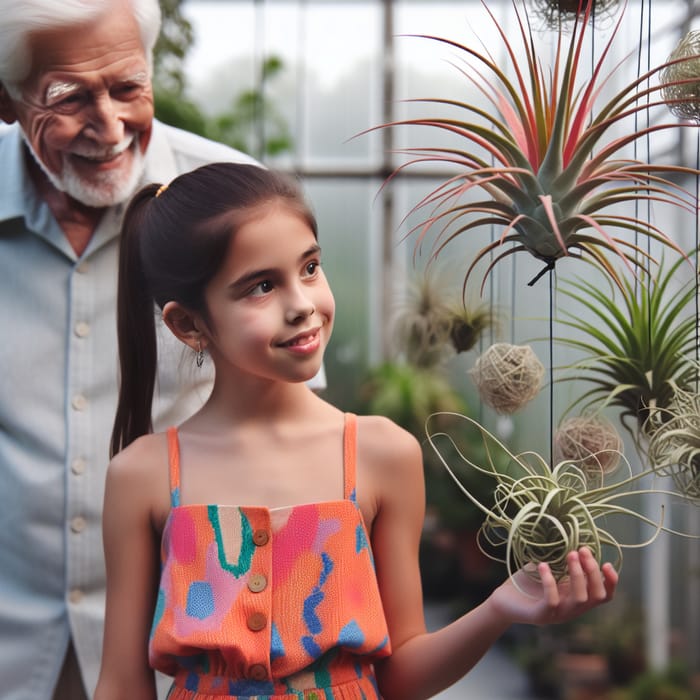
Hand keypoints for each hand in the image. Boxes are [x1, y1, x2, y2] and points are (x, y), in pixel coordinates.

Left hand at [489, 547, 617, 626]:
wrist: (504, 600)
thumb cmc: (528, 582)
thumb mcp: (550, 569)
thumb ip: (563, 560)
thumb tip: (573, 537)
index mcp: (576, 598)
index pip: (604, 596)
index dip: (611, 582)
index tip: (606, 562)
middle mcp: (571, 609)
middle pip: (596, 596)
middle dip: (593, 572)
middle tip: (582, 550)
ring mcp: (557, 615)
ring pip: (579, 599)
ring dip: (577, 574)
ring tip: (570, 554)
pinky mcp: (540, 616)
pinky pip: (552, 601)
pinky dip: (550, 582)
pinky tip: (542, 565)